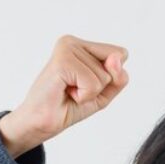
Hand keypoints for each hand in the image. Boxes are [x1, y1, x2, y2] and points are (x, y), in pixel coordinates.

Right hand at [0, 33, 129, 150]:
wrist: (44, 121)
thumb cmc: (71, 105)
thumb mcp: (104, 93)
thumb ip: (118, 77)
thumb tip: (116, 59)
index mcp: (84, 45)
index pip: (121, 54)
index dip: (113, 77)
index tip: (87, 83)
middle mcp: (74, 42)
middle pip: (116, 65)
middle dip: (101, 86)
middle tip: (76, 89)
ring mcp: (67, 48)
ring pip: (105, 76)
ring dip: (90, 93)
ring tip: (69, 91)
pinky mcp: (63, 60)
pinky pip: (93, 84)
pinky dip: (84, 96)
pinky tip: (66, 92)